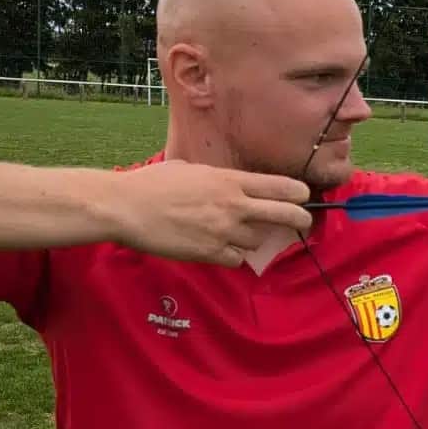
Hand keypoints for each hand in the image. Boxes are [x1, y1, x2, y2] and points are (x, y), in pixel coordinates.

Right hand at [108, 162, 312, 266]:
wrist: (124, 207)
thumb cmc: (151, 183)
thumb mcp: (190, 169)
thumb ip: (216, 178)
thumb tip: (227, 183)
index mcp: (230, 181)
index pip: (281, 186)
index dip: (298, 193)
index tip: (302, 197)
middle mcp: (234, 205)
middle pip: (286, 215)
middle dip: (300, 219)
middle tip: (302, 223)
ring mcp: (223, 230)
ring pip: (258, 241)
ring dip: (250, 239)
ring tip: (231, 233)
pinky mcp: (210, 252)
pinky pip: (236, 259)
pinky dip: (231, 256)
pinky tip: (217, 248)